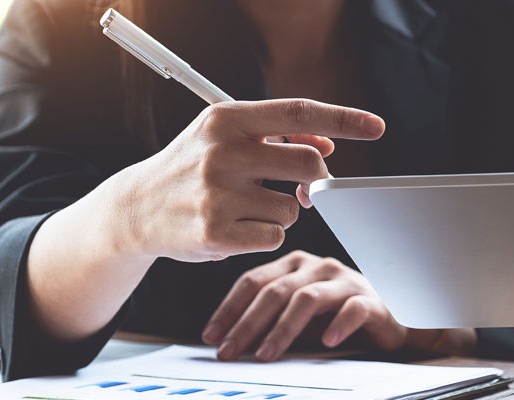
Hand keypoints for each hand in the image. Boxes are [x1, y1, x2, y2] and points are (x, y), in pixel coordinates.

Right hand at [112, 99, 383, 262]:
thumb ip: (277, 136)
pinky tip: (237, 228)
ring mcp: (217, 194)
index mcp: (226, 119)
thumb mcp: (226, 138)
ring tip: (248, 207)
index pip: (298, 113)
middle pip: (308, 164)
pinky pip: (274, 236)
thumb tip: (327, 143)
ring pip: (293, 207)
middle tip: (303, 188)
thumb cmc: (192, 167)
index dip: (342, 119)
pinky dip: (265, 235)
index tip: (376, 126)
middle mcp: (221, 152)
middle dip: (315, 180)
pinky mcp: (216, 234)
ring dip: (283, 211)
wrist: (136, 209)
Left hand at [202, 251, 473, 360]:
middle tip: (230, 351)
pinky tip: (324, 342)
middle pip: (275, 290)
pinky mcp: (372, 299)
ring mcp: (345, 280)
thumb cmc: (337, 316)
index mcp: (295, 265)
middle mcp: (318, 267)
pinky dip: (337, 325)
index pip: (253, 280)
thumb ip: (269, 319)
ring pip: (307, 299)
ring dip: (282, 329)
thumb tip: (228, 341)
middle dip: (247, 324)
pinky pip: (352, 309)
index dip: (229, 309)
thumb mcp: (297, 316)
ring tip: (266, 354)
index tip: (211, 336)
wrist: (392, 319)